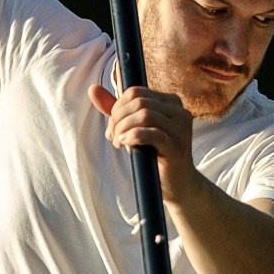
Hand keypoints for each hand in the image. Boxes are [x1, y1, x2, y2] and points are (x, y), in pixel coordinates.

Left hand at [93, 78, 193, 193]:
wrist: (177, 184)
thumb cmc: (154, 154)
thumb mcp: (133, 128)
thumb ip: (116, 109)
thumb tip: (92, 89)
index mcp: (171, 102)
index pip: (136, 92)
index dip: (117, 107)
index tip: (112, 127)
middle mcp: (179, 111)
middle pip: (139, 102)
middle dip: (118, 118)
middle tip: (113, 136)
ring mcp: (181, 128)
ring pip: (144, 115)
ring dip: (124, 128)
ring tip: (118, 143)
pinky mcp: (176, 146)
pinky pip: (150, 134)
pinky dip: (132, 136)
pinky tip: (125, 144)